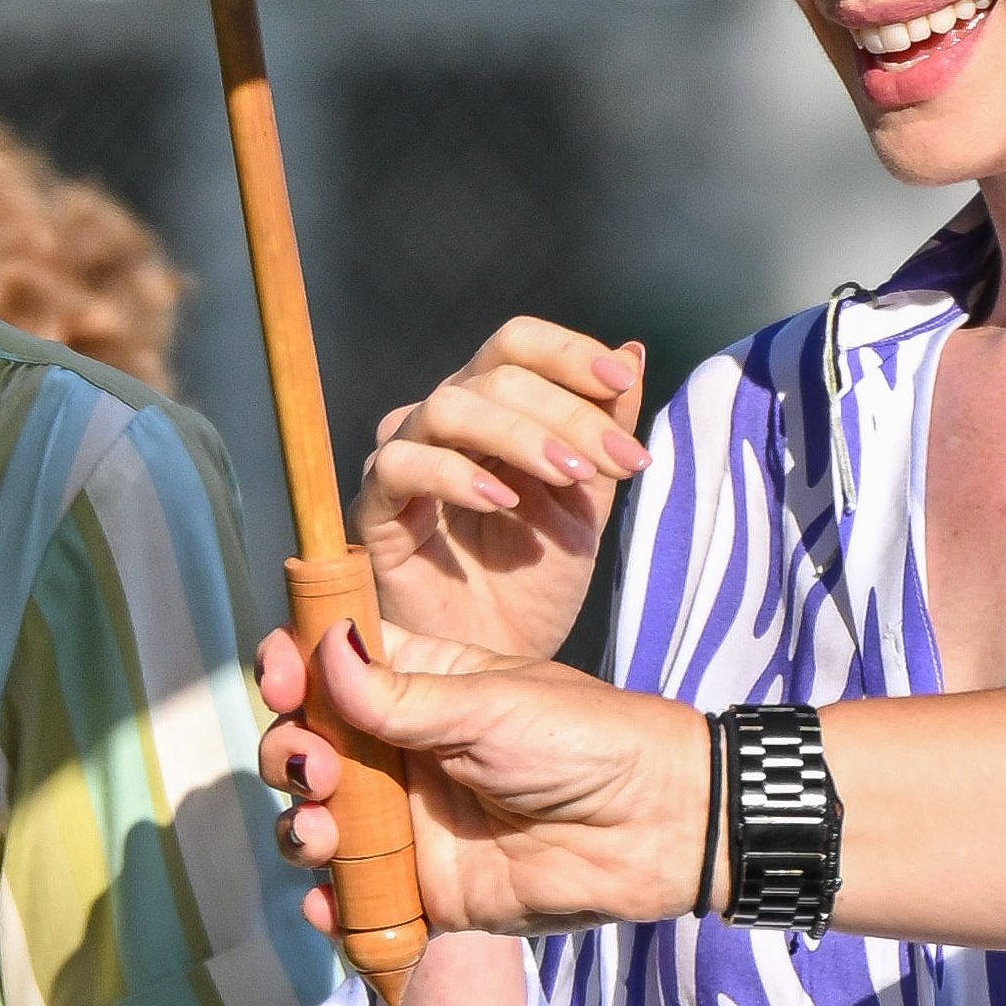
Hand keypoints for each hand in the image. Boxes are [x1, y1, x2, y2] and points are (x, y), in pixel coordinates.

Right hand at [255, 617, 702, 942]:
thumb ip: (401, 695)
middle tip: (314, 768)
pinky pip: (362, 906)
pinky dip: (334, 910)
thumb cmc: (584, 742)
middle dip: (288, 756)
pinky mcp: (427, 894)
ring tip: (322, 833)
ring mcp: (411, 827)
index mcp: (417, 689)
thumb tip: (324, 647)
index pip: (329, 669)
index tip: (280, 678)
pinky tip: (330, 905)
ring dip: (299, 829)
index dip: (291, 668)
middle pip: (307, 750)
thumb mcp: (488, 705)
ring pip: (320, 828)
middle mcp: (402, 756)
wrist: (654, 827)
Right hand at [356, 317, 647, 663]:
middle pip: (495, 374)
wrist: (498, 660)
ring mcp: (403, 459)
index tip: (619, 380)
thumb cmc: (535, 582)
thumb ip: (604, 430)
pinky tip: (501, 501)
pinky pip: (401, 466)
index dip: (567, 352)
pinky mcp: (373, 510)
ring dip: (518, 435)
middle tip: (615, 461)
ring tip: (569, 475)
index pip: (517, 345)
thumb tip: (631, 351)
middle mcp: (440, 421)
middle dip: (565, 411)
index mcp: (490, 407)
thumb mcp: (586, 503)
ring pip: (449, 407)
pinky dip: (453, 475)